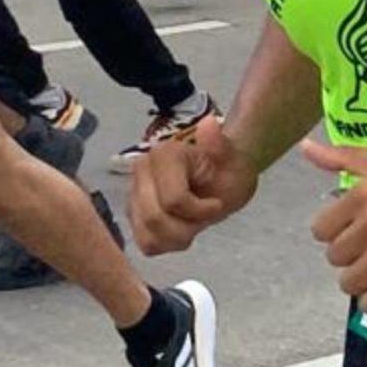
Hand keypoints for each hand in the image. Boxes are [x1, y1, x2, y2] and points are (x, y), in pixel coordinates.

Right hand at [130, 115, 257, 255]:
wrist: (224, 179)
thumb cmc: (229, 169)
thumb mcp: (233, 160)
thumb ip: (219, 145)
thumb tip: (210, 123)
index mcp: (164, 155)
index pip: (173, 200)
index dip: (200, 210)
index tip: (217, 203)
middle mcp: (141, 172)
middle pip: (156, 219)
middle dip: (188, 226)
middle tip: (206, 214)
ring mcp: (133, 194)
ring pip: (148, 235)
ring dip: (178, 237)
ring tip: (195, 221)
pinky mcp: (132, 214)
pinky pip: (145, 243)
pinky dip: (167, 243)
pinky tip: (182, 228)